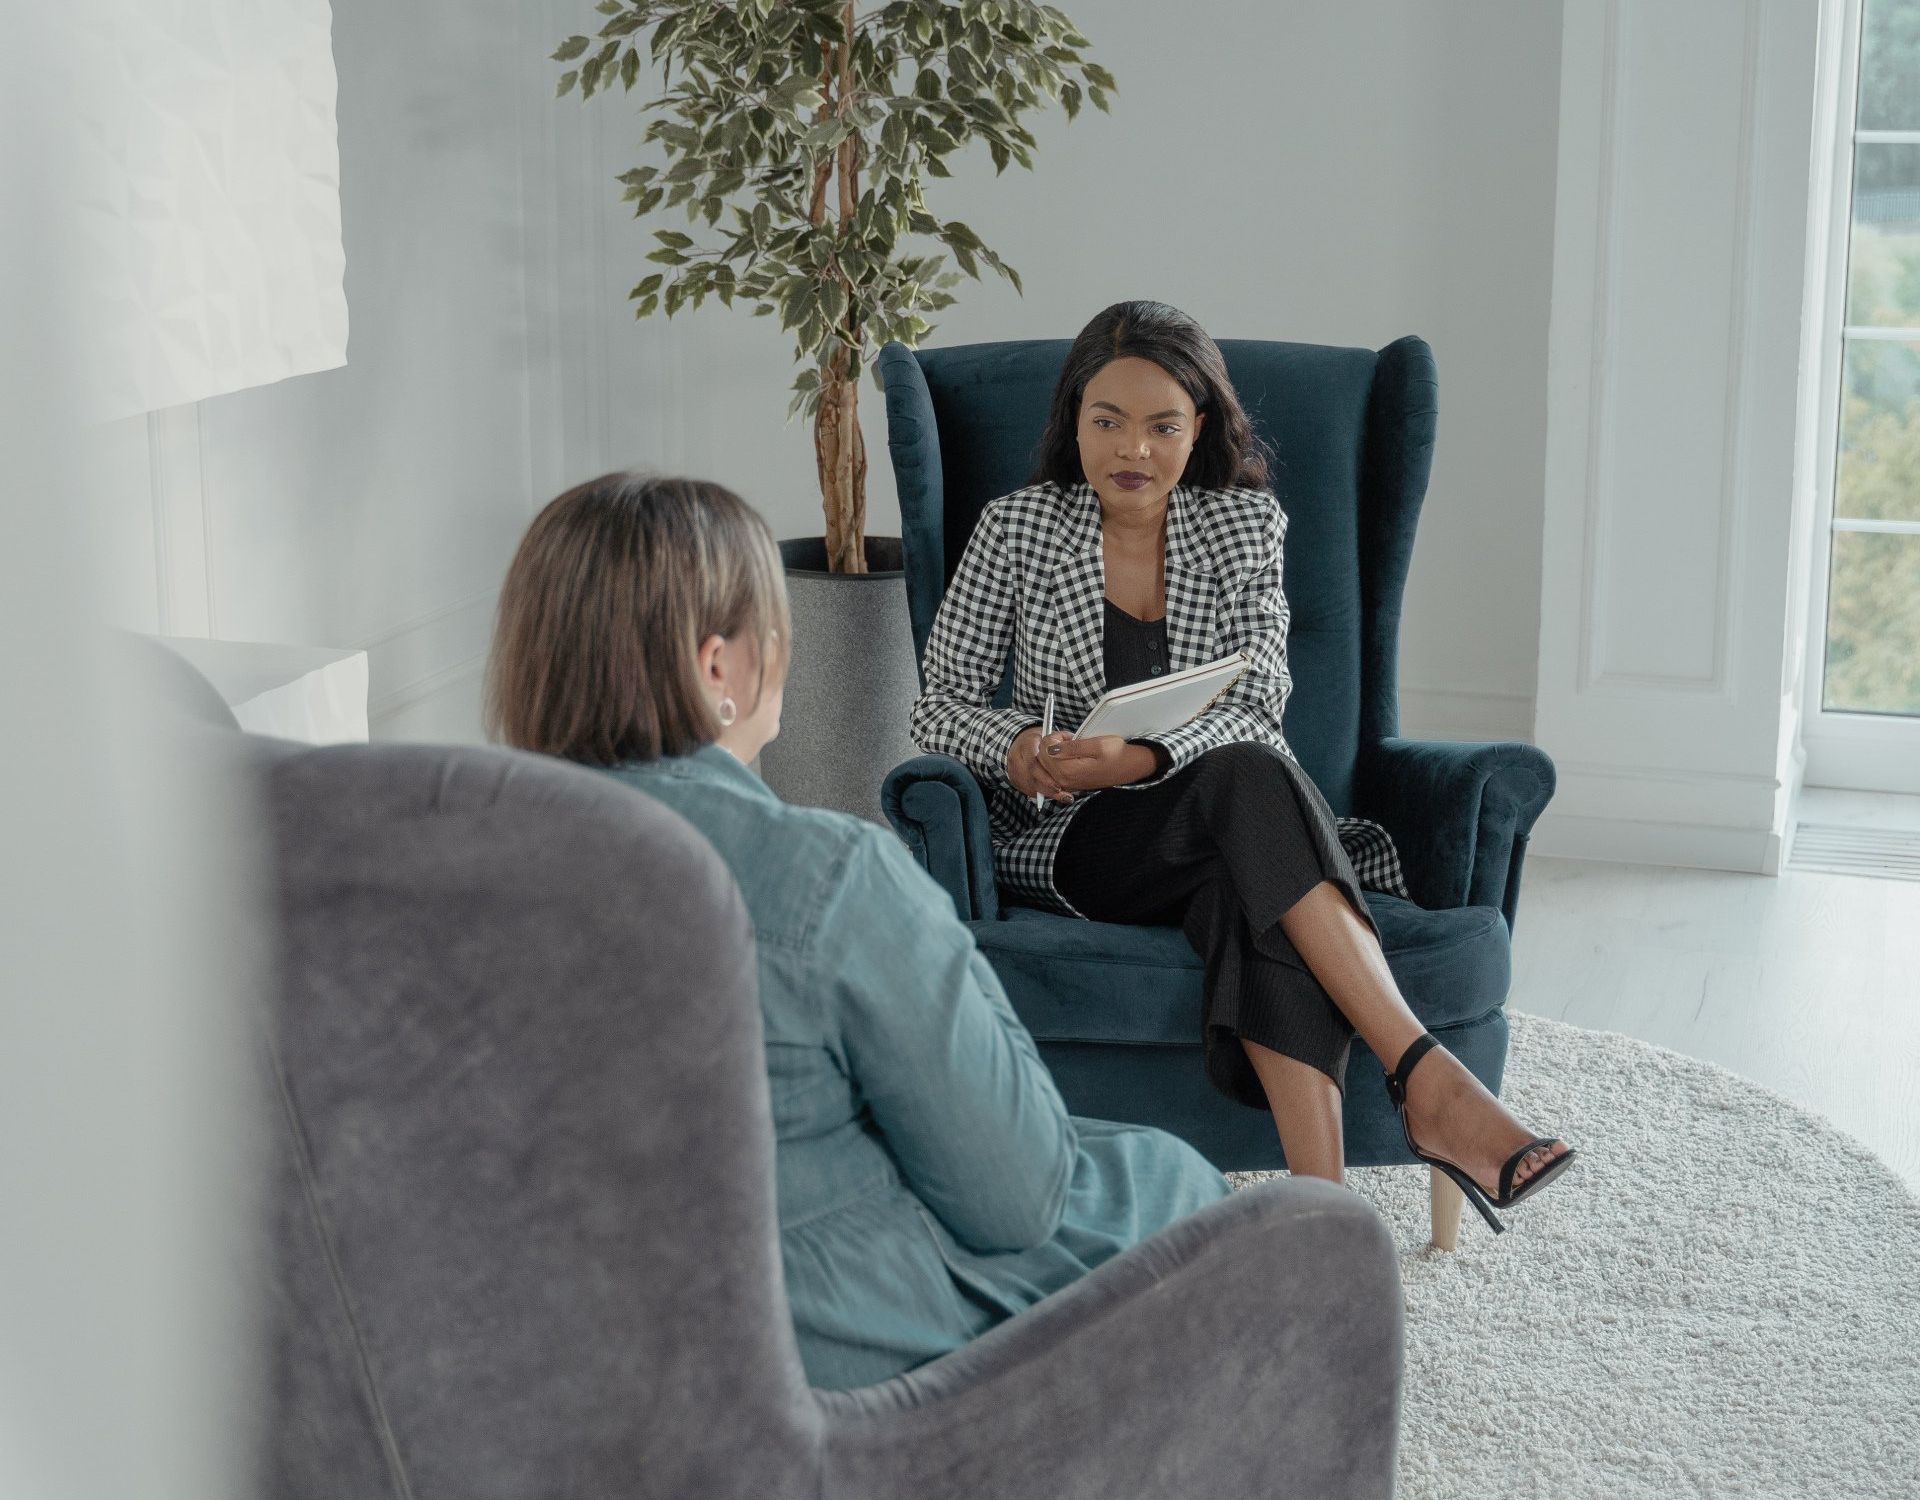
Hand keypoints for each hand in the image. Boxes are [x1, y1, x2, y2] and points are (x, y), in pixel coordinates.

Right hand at [1007, 726, 1073, 803]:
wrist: (1019, 744)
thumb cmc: (1039, 740)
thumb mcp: (1050, 734)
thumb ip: (1063, 740)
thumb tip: (1078, 745)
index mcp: (1026, 744)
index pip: (1033, 760)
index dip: (1046, 771)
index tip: (1060, 778)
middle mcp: (1017, 758)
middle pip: (1031, 774)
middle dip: (1047, 785)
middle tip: (1062, 790)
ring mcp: (1015, 771)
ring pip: (1031, 785)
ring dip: (1048, 792)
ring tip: (1064, 796)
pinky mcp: (1017, 781)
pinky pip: (1030, 790)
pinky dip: (1044, 794)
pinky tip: (1056, 796)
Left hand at [1042, 734, 1160, 792]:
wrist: (1129, 768)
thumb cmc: (1116, 755)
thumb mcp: (1097, 745)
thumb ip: (1072, 747)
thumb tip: (1050, 748)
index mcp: (1068, 771)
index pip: (1045, 748)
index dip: (1055, 736)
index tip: (1069, 735)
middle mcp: (1063, 780)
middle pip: (1041, 757)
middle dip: (1052, 744)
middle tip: (1070, 740)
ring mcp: (1066, 783)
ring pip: (1044, 764)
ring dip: (1053, 752)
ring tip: (1070, 748)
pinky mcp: (1069, 783)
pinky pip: (1052, 771)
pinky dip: (1056, 761)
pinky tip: (1069, 756)